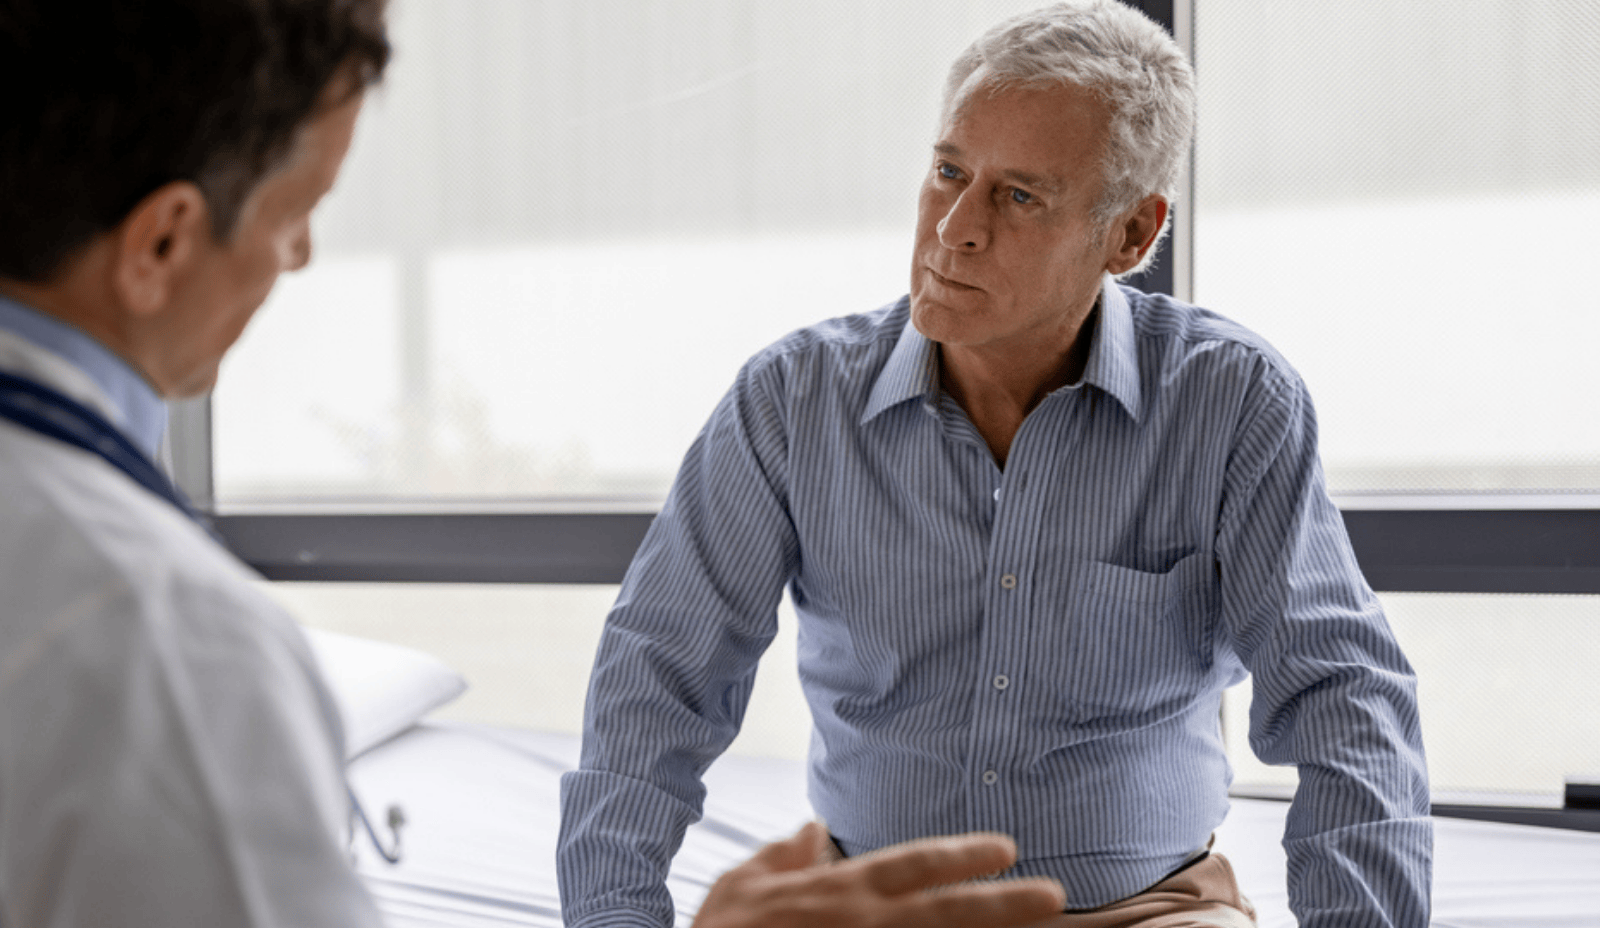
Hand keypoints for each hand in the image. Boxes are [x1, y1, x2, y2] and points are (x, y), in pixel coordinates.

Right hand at [690, 822, 1065, 927]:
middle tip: (1053, 896)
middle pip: (944, 912)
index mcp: (836, 893)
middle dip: (1001, 905)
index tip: (1006, 848)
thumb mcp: (739, 885)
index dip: (960, 855)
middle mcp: (861, 927)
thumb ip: (782, 856)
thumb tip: (814, 829)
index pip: (910, 866)